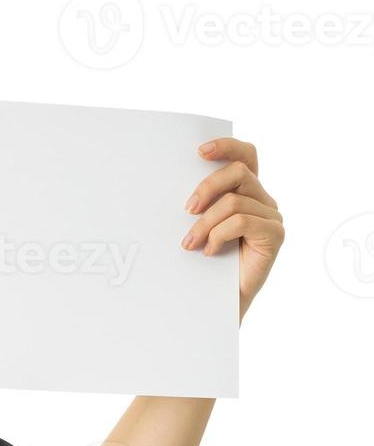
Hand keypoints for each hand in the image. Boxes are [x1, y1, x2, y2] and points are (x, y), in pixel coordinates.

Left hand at [179, 138, 284, 321]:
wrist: (216, 299)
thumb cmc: (204, 261)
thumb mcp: (197, 224)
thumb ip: (198, 203)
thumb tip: (170, 184)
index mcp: (245, 190)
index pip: (245, 155)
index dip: (227, 146)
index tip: (199, 151)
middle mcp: (262, 199)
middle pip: (238, 172)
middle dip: (207, 187)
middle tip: (186, 209)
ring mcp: (271, 216)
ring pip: (235, 201)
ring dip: (205, 222)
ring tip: (190, 243)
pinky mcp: (275, 235)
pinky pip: (243, 221)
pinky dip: (219, 235)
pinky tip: (210, 251)